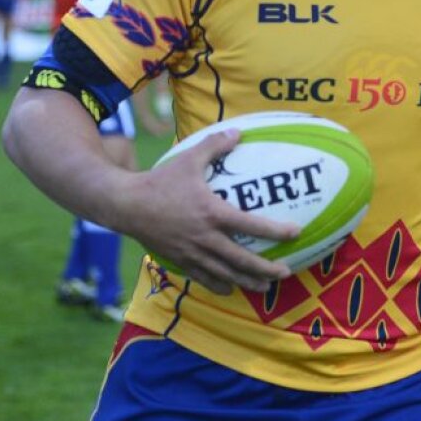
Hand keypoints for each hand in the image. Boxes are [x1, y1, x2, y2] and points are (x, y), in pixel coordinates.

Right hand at [127, 129, 298, 294]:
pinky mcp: (180, 261)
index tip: (295, 233)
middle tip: (286, 272)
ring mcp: (192, 253)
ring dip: (248, 281)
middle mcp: (206, 238)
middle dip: (267, 269)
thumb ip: (214, 146)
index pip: (251, 225)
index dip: (276, 231)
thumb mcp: (189, 158)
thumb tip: (238, 132)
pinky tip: (230, 288)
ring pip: (226, 274)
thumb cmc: (160, 181)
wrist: (126, 204)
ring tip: (265, 286)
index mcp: (212, 213)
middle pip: (243, 260)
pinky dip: (220, 285)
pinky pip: (204, 278)